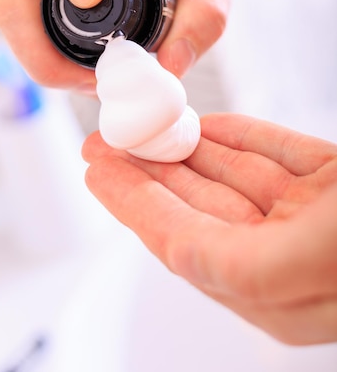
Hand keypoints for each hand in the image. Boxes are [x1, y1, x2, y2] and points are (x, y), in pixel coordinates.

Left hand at [83, 113, 336, 344]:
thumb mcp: (316, 262)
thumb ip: (241, 264)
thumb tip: (178, 251)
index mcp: (276, 289)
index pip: (182, 240)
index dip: (133, 204)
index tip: (97, 171)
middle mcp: (284, 253)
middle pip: (199, 204)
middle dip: (149, 169)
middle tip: (110, 140)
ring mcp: (308, 213)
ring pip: (233, 174)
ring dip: (188, 147)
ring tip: (148, 122)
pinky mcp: (331, 181)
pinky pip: (275, 151)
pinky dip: (240, 135)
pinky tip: (207, 124)